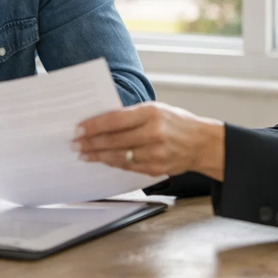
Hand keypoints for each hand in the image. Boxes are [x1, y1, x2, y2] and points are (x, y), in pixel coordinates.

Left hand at [73, 103, 225, 179]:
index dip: (94, 126)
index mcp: (151, 113)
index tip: (78, 128)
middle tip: (75, 144)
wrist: (202, 143)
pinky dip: (113, 163)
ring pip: (118, 156)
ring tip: (84, 154)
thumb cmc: (176, 122)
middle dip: (90, 143)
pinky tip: (102, 160)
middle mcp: (153, 133)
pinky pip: (128, 166)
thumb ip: (131, 115)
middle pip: (113, 140)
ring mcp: (155, 153)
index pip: (115, 120)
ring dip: (98, 156)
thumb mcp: (155, 109)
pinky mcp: (156, 168)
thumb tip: (101, 121)